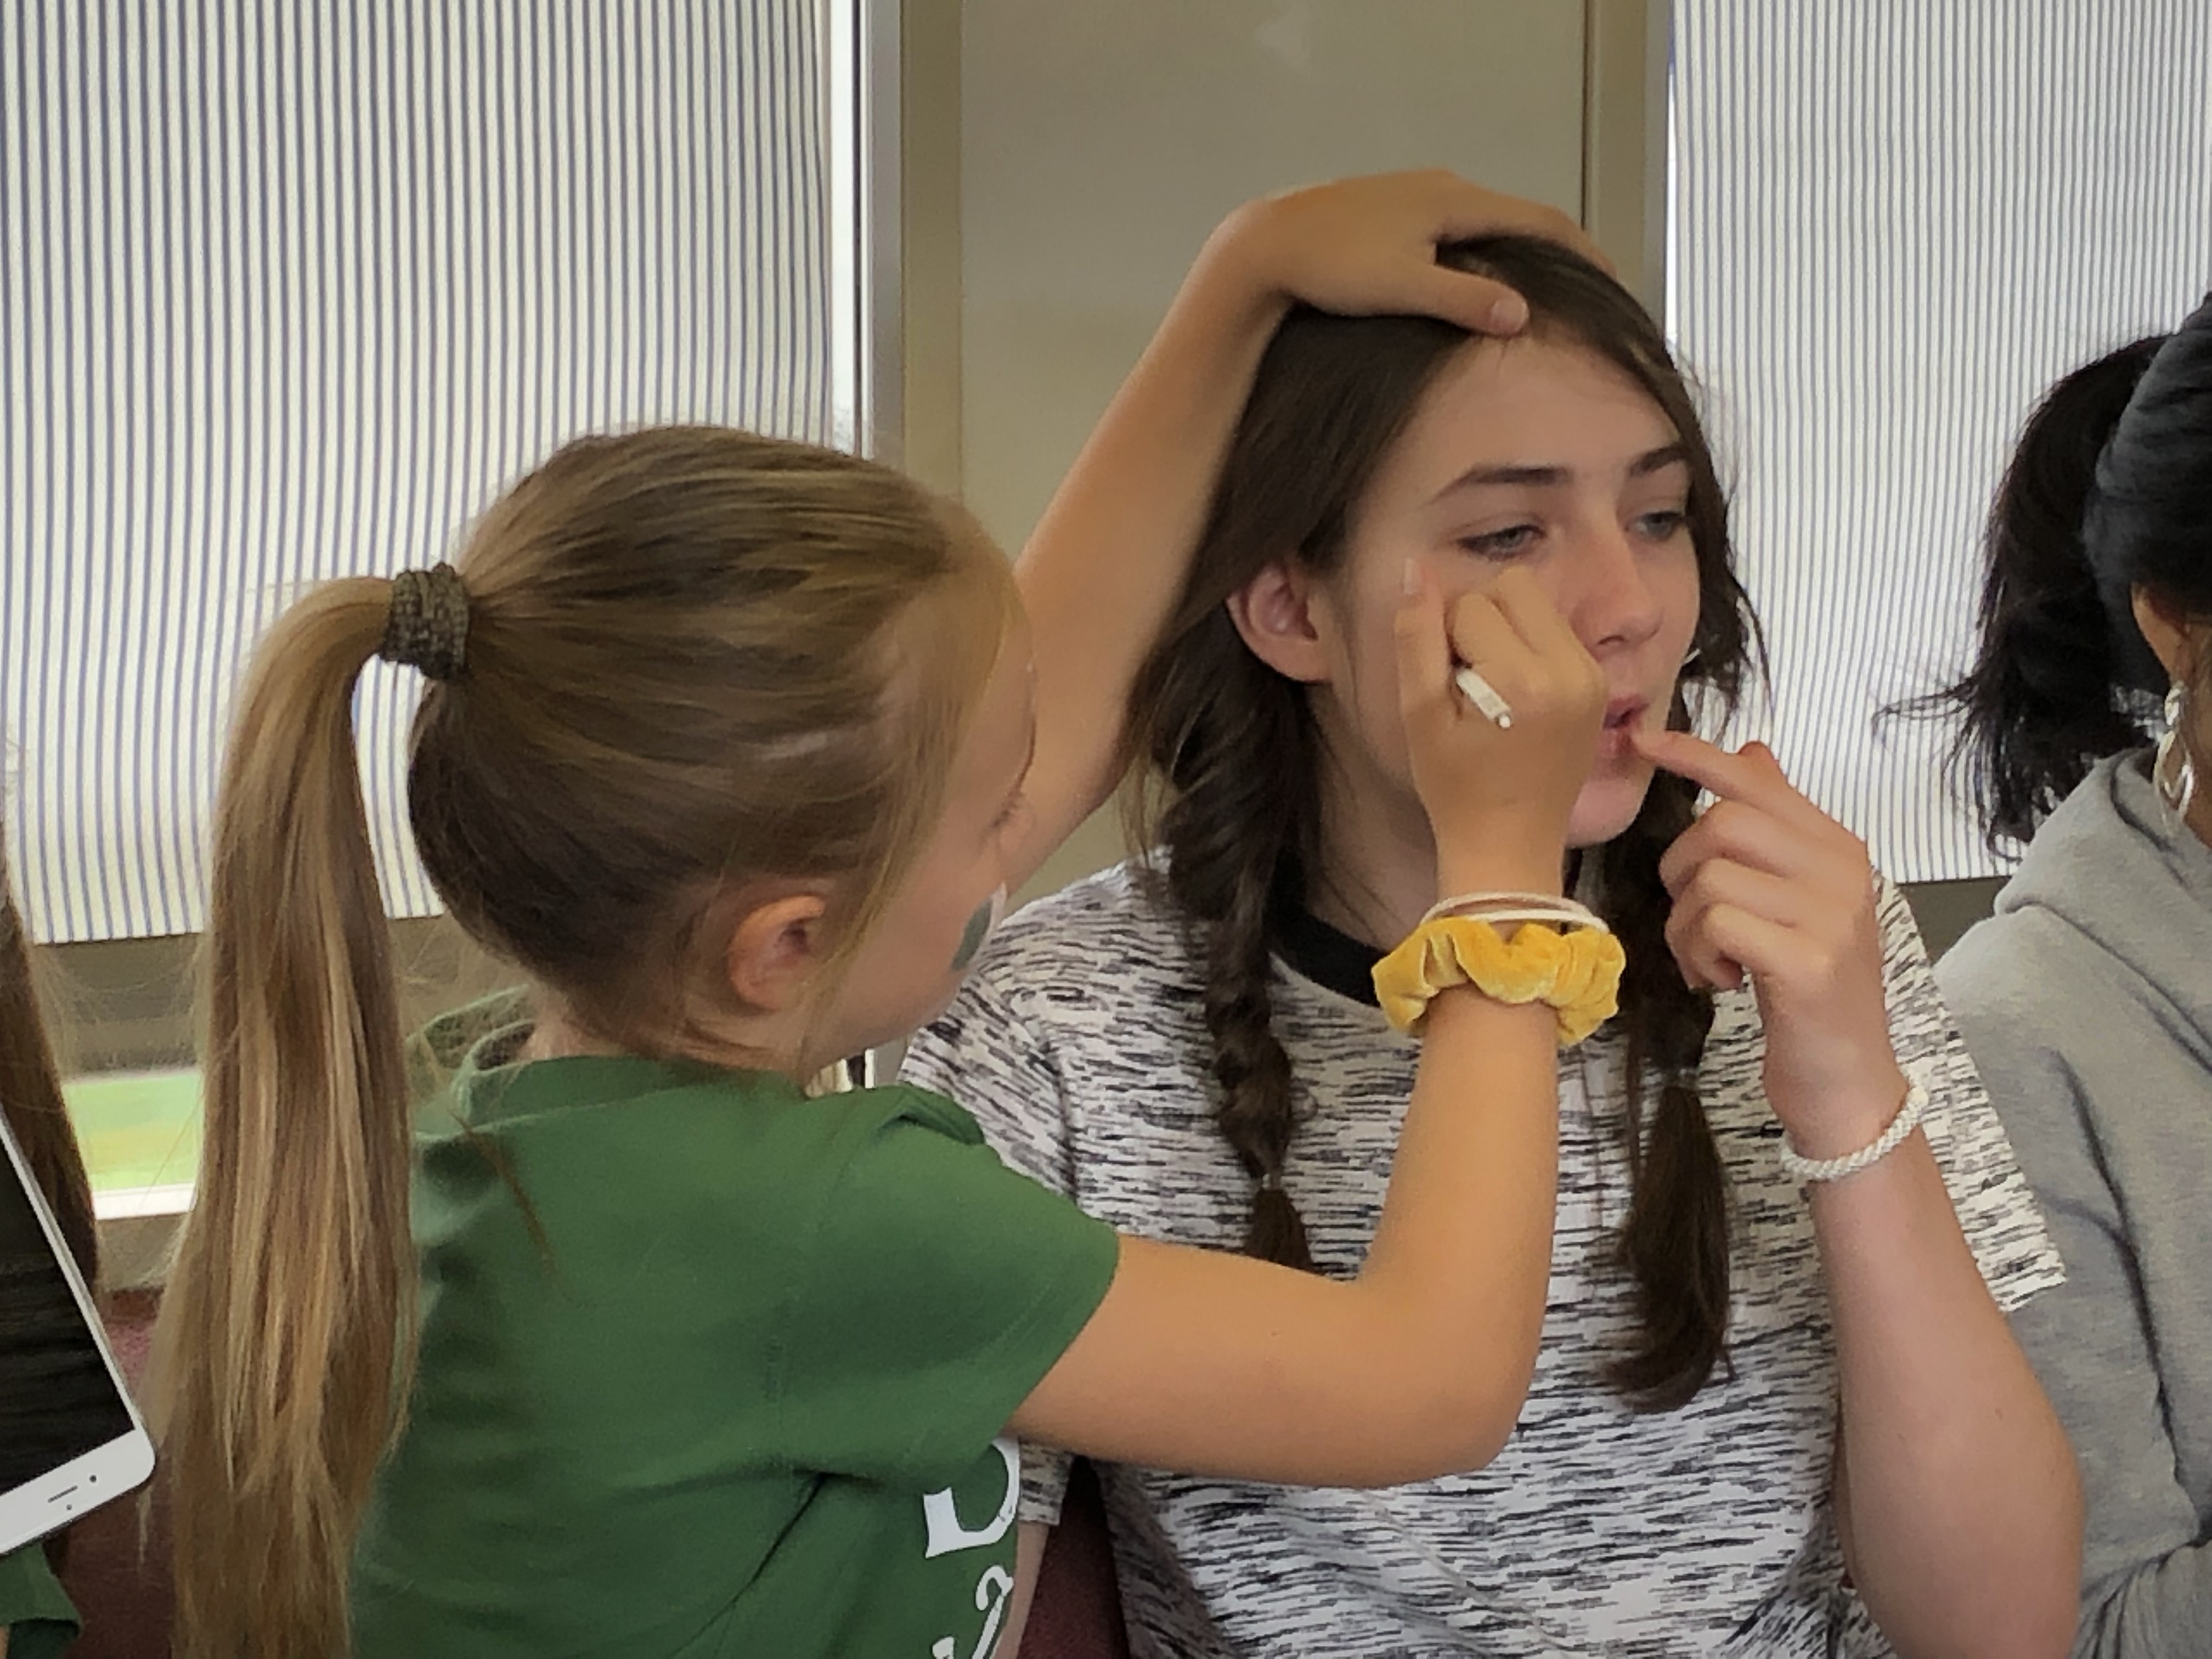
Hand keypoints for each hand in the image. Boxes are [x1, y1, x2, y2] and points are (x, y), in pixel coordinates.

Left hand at [1203, 169, 1609, 336]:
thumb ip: (1464, 301)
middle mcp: (1441, 188)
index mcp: (1454, 201)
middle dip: (1556, 251)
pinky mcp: (1392, 213)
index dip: (1583, 251)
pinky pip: (1455, 229)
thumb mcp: (1403, 287)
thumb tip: (1522, 313)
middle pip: (1518, 217)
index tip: (1614, 279)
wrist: (1267, 245)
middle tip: (1587, 287)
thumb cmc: (1329, 265)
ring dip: (1516, 252)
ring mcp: (1416, 197)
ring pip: (1484, 223)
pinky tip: (1476, 280)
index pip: (1541, 220)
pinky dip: (1480, 253)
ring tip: (1541, 287)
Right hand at [1395, 563, 1604, 894]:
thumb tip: (1416, 568)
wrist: (1510, 846)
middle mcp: (1570, 671)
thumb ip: (1416, 636)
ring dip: (1506, 629)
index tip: (1448, 690)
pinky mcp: (1598, 684)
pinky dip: (1530, 647)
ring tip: (1492, 686)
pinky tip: (1516, 694)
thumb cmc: (1455, 788)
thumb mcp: (1419, 714)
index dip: (1443, 639)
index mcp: (1524, 682)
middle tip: (1468, 678)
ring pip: (1537, 601)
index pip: (1470, 605)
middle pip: (1513, 585)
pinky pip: (1556, 630)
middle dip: (1480, 618)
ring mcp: (1591, 677)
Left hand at [1634, 729, 1907, 1155]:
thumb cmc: (1807, 989)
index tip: (1641, 738)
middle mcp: (1841, 871)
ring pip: (1710, 877)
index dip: (1693, 754)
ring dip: (1688, 926)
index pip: (1756, 779)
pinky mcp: (1808, 961)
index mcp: (1836, 848)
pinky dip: (1699, 955)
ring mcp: (1830, 915)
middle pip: (1721, 823)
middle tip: (1697, 918)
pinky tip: (1726, 982)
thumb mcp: (1796, 899)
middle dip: (1682, 870)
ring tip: (1715, 961)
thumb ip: (1776, 826)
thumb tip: (1751, 751)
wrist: (1847, 1081)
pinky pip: (1716, 924)